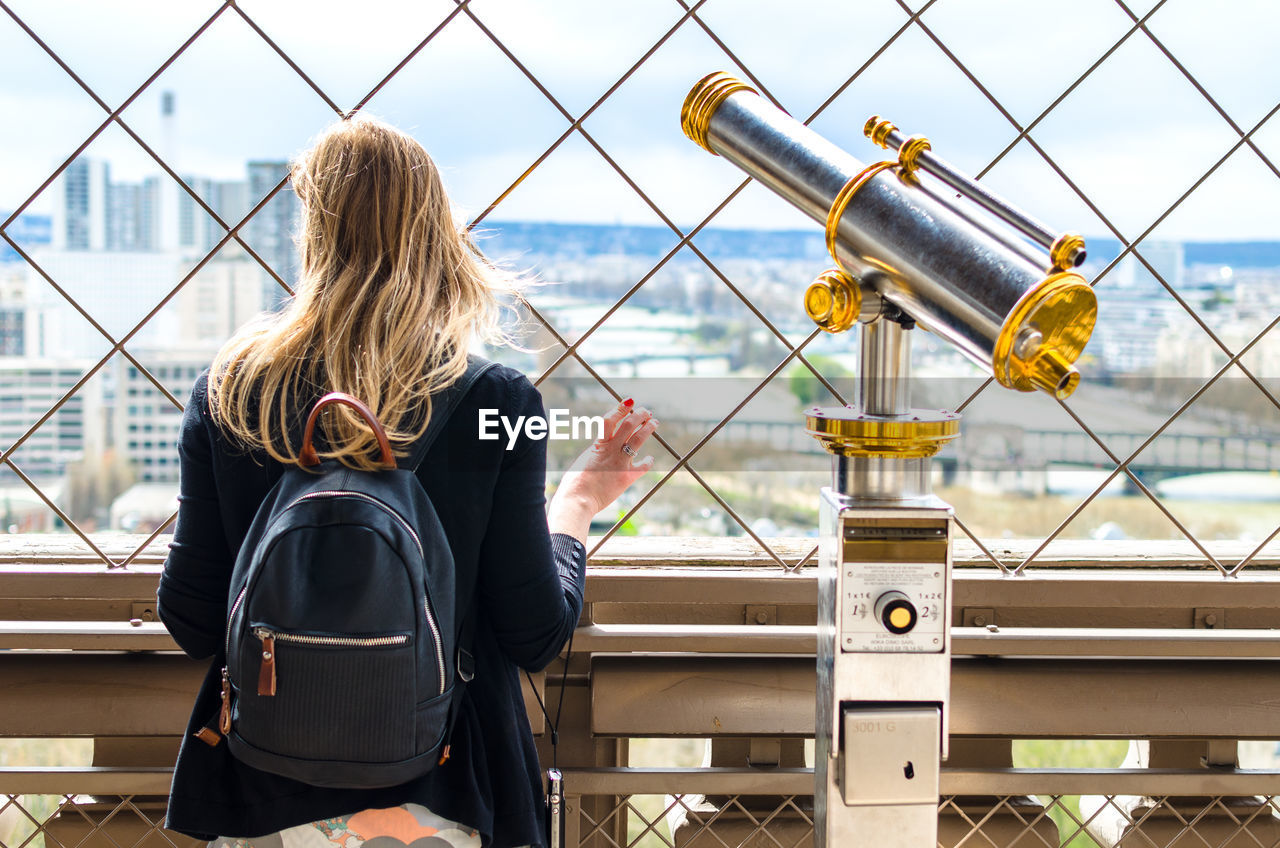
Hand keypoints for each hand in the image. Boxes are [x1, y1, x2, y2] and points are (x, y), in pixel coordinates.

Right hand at [547, 399, 658, 542]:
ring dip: (648, 428)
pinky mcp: (626, 478)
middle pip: (628, 425)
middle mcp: (610, 450)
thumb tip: (601, 447)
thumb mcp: (584, 460)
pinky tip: (649, 459)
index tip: (629, 402)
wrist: (578, 499)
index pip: (610, 419)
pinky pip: (642, 467)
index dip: (621, 408)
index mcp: (597, 445)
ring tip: (654, 422)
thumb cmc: (574, 483)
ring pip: (638, 439)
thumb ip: (596, 452)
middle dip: (639, 415)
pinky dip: (647, 461)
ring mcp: (620, 463)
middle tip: (646, 412)